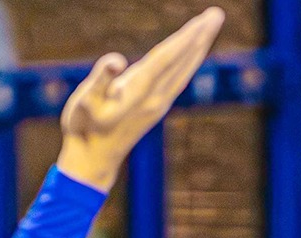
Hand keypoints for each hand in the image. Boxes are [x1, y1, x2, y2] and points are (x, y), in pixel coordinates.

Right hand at [56, 7, 224, 190]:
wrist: (92, 160)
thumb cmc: (83, 128)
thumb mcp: (84, 102)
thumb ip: (100, 79)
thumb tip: (116, 60)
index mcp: (138, 91)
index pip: (167, 58)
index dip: (186, 37)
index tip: (204, 20)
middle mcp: (154, 97)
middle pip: (182, 61)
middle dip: (199, 37)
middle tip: (216, 14)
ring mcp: (158, 104)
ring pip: (183, 70)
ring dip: (198, 48)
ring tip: (208, 28)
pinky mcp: (156, 109)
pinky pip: (179, 80)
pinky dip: (188, 63)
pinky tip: (192, 56)